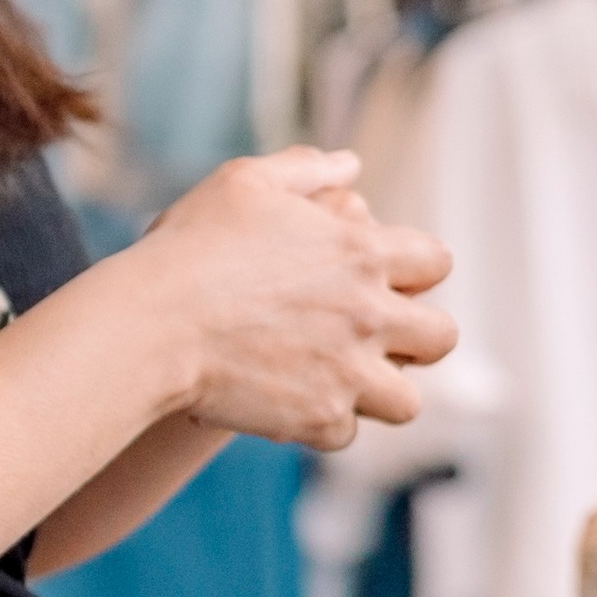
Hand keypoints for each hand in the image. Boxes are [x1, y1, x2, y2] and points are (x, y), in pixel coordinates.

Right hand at [87, 150, 455, 449]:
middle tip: (379, 339)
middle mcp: (370, 314)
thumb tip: (350, 162)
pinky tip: (292, 404)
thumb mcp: (245, 182)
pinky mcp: (320, 418)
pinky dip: (321, 425)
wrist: (154, 324)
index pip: (436, 262)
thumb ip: (305, 167)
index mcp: (363, 252)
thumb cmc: (192, 246)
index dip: (416, 271)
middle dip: (417, 340)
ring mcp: (350, 372)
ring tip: (342, 382)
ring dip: (379, 394)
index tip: (390, 281)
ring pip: (407, 402)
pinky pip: (345, 434)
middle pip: (441, 337)